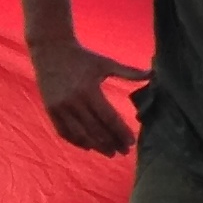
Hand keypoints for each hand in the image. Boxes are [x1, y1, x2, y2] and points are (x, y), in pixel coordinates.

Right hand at [32, 42, 149, 155]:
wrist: (50, 49)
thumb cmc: (83, 57)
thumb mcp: (106, 63)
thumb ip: (128, 72)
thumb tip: (152, 73)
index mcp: (89, 90)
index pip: (108, 118)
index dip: (120, 132)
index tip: (131, 142)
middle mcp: (73, 102)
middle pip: (96, 130)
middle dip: (111, 143)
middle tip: (124, 152)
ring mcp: (60, 108)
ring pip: (80, 134)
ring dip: (96, 146)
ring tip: (109, 153)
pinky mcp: (50, 110)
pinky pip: (64, 132)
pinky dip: (76, 141)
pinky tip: (89, 147)